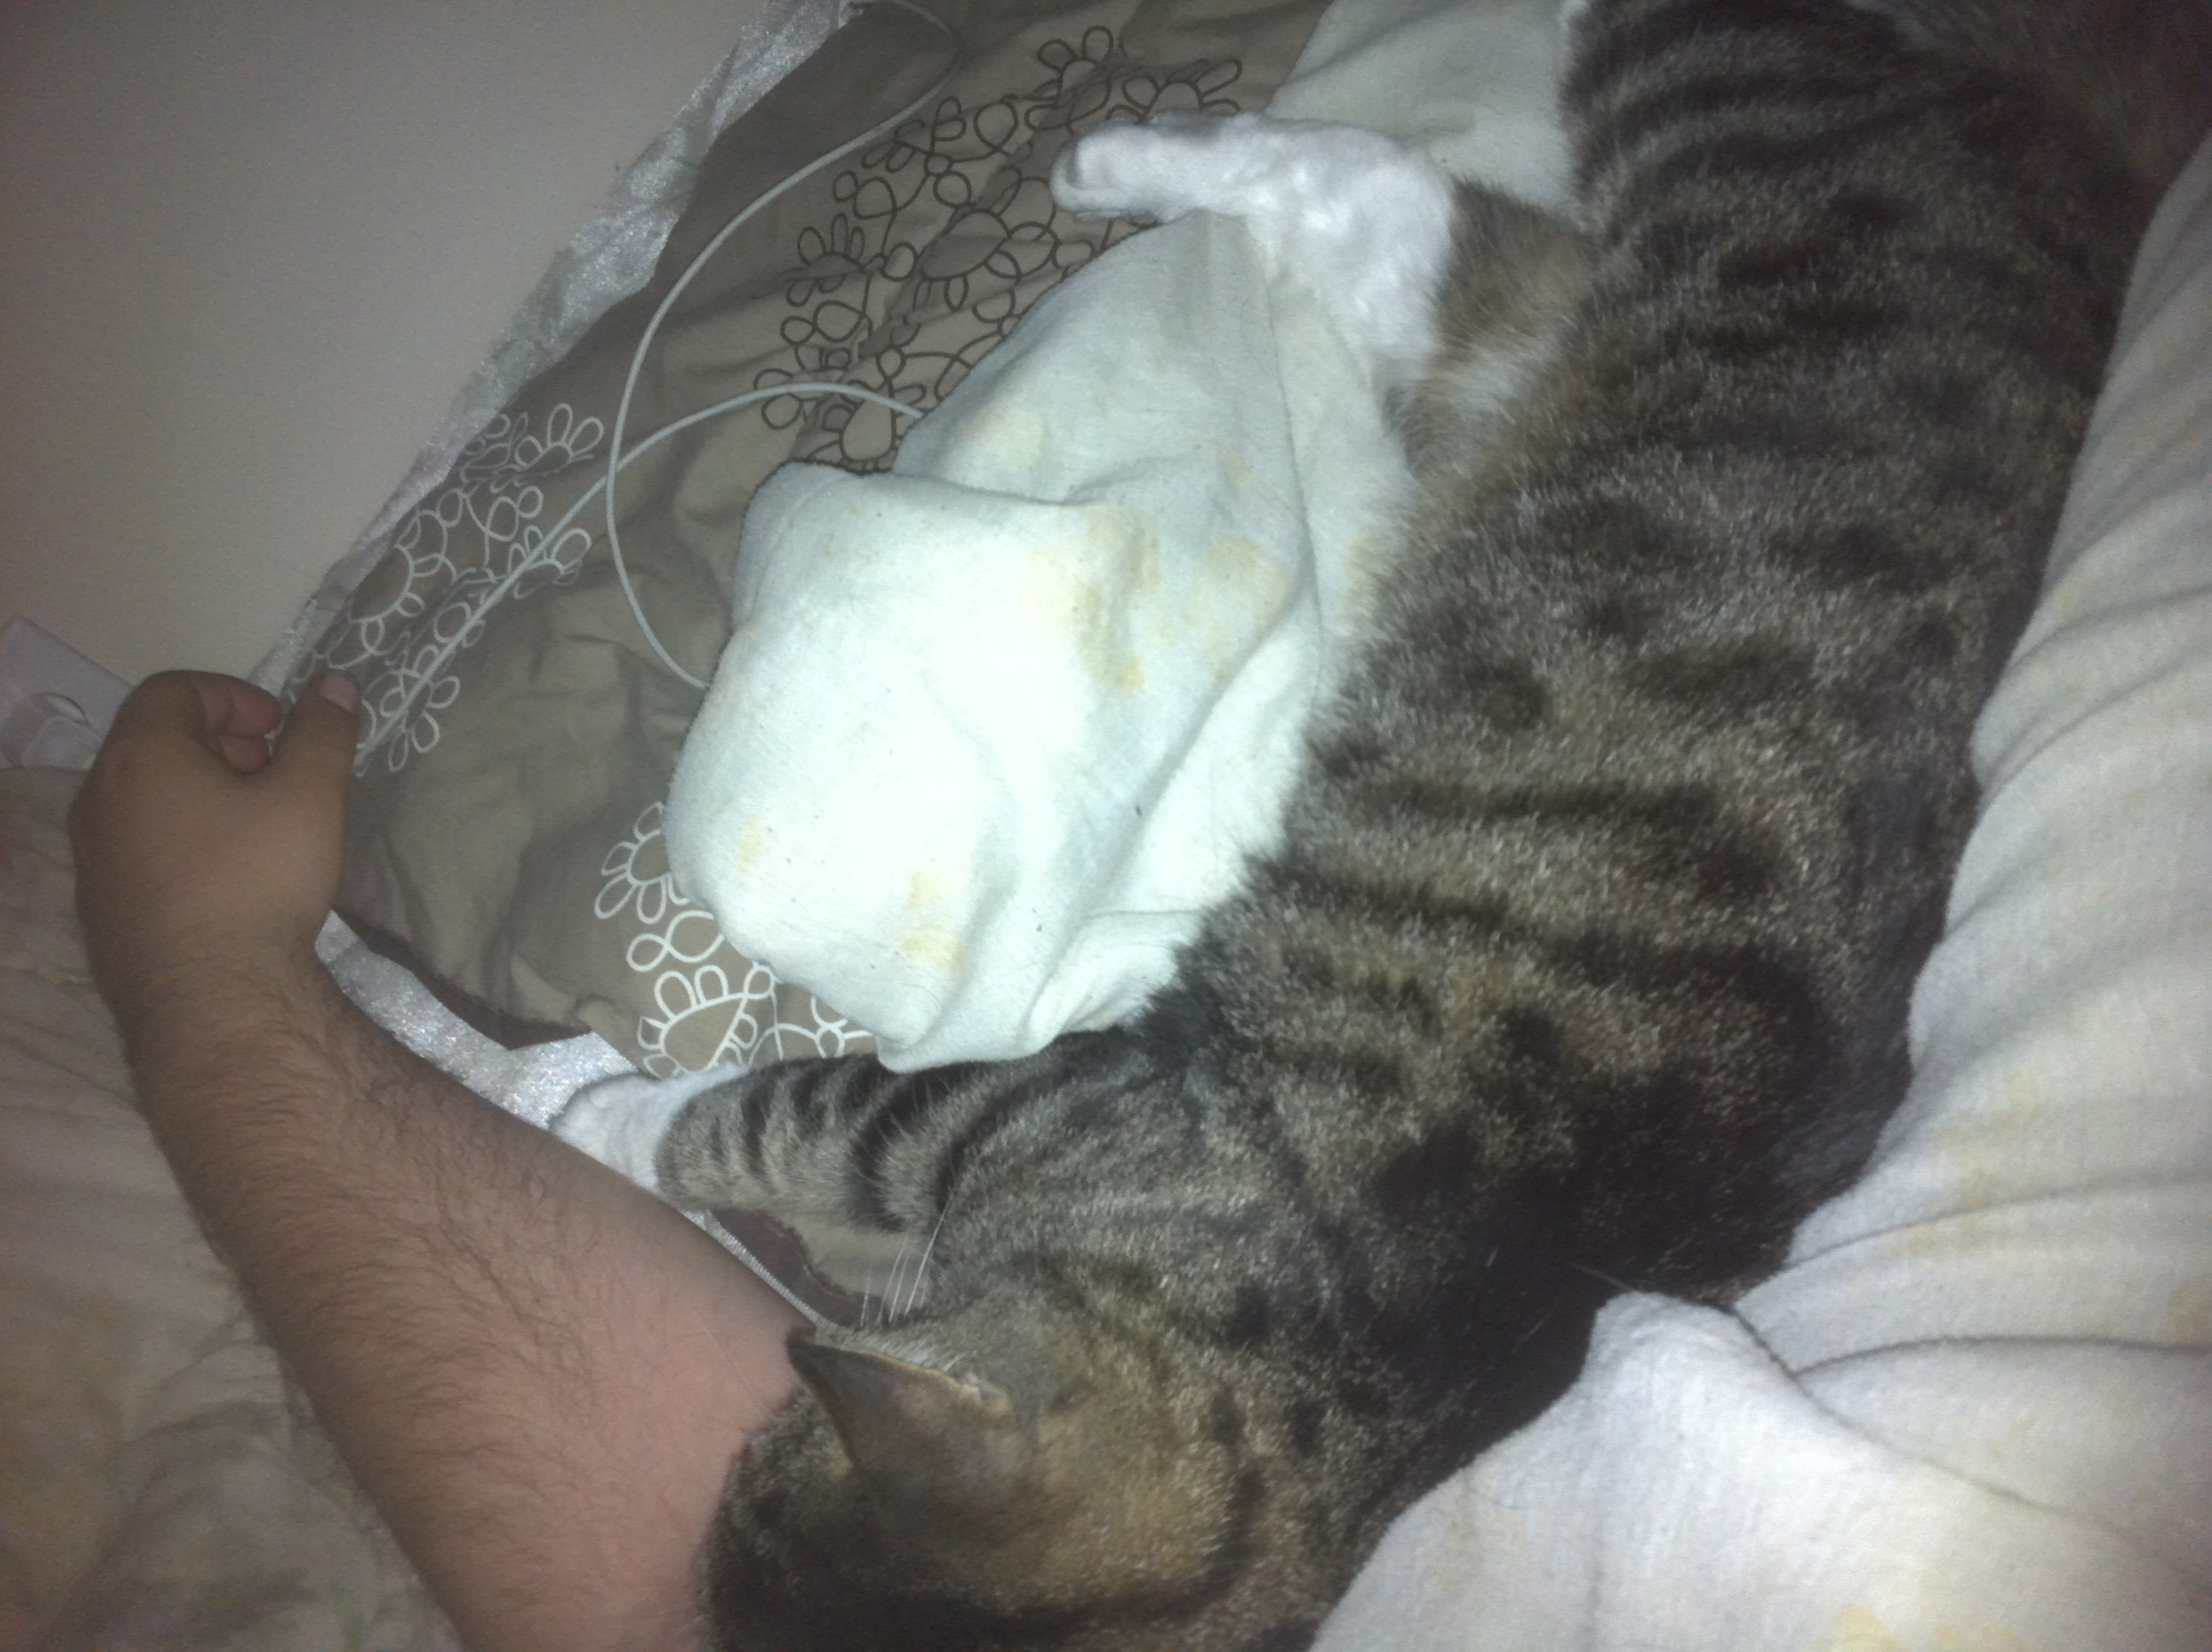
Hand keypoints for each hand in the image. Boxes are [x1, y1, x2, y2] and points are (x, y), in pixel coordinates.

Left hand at [69, 670, 361, 1036]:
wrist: (208, 1000)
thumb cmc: (257, 882)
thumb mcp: (310, 798)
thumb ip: (323, 734)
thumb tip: (336, 686)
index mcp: (143, 756)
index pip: (173, 691)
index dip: (232, 695)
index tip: (279, 727)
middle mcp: (100, 798)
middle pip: (154, 743)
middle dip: (219, 744)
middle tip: (275, 771)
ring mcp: (93, 859)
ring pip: (144, 800)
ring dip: (199, 794)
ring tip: (257, 826)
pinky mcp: (101, 910)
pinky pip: (138, 850)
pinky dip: (180, 840)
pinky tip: (228, 880)